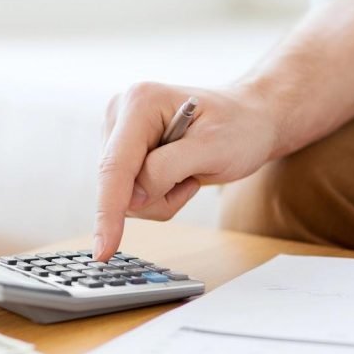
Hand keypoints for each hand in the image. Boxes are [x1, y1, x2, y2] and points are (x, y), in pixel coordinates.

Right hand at [94, 81, 278, 260]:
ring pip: (124, 196)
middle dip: (157, 196)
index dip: (108, 210)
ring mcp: (120, 134)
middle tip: (193, 179)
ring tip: (190, 173)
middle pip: (117, 185)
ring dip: (161, 197)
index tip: (104, 250)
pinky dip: (159, 195)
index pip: (114, 166)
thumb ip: (167, 169)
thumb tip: (132, 198)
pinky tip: (180, 174)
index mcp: (140, 103)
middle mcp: (121, 115)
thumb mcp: (213, 148)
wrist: (249, 120)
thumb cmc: (239, 128)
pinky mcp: (124, 153)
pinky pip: (131, 195)